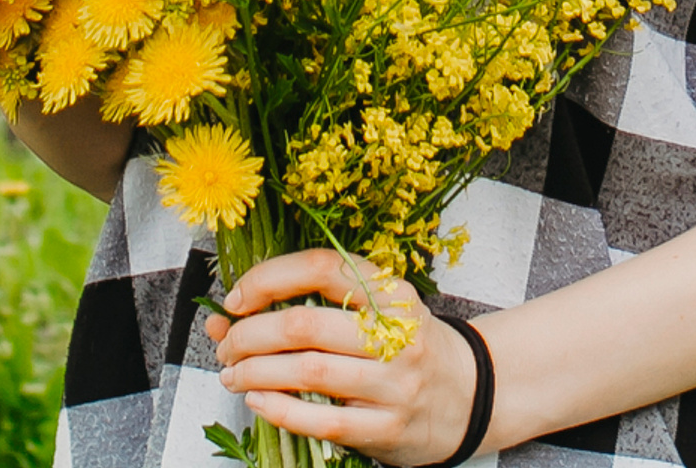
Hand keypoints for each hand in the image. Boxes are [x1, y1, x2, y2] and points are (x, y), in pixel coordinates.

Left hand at [206, 250, 479, 466]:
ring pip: (309, 373)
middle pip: (306, 326)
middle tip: (227, 345)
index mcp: (390, 289)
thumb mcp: (375, 310)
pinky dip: (280, 410)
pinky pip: (323, 421)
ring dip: (256, 373)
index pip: (321, 267)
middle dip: (251, 335)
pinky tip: (258, 402)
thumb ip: (310, 305)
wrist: (468, 394)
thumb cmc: (407, 344)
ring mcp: (394, 382)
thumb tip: (228, 316)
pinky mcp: (388, 428)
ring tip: (233, 374)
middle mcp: (395, 331)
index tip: (237, 297)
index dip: (270, 278)